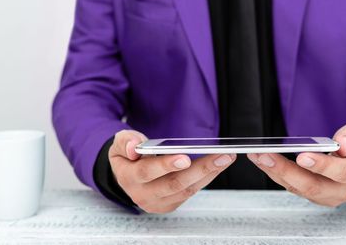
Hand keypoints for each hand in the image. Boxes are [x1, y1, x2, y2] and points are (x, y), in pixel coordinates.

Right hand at [109, 130, 235, 213]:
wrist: (127, 174)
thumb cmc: (127, 156)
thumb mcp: (119, 143)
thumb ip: (125, 141)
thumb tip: (134, 147)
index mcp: (128, 177)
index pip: (146, 172)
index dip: (166, 165)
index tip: (185, 158)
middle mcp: (142, 194)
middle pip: (174, 184)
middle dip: (200, 169)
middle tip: (220, 156)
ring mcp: (157, 202)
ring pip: (186, 189)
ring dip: (209, 173)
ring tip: (226, 158)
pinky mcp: (170, 204)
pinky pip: (190, 192)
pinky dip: (206, 178)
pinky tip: (218, 166)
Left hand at [247, 124, 345, 206]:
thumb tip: (341, 145)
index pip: (341, 173)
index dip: (321, 166)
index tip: (302, 156)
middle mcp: (341, 190)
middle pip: (312, 186)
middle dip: (286, 171)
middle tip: (266, 156)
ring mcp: (325, 195)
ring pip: (298, 187)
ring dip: (275, 172)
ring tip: (257, 155)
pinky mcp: (311, 195)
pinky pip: (292, 186)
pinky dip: (275, 173)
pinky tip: (262, 160)